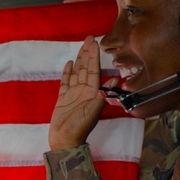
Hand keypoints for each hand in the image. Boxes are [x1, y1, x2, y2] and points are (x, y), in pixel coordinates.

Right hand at [48, 35, 107, 150]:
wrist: (65, 140)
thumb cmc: (79, 128)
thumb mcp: (93, 111)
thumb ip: (104, 95)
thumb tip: (116, 79)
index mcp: (93, 92)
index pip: (94, 70)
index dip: (94, 55)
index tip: (94, 42)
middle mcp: (84, 91)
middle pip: (86, 68)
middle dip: (87, 53)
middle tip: (88, 38)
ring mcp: (73, 94)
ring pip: (77, 73)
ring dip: (79, 60)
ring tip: (81, 47)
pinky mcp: (63, 99)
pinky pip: (65, 82)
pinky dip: (67, 73)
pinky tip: (69, 64)